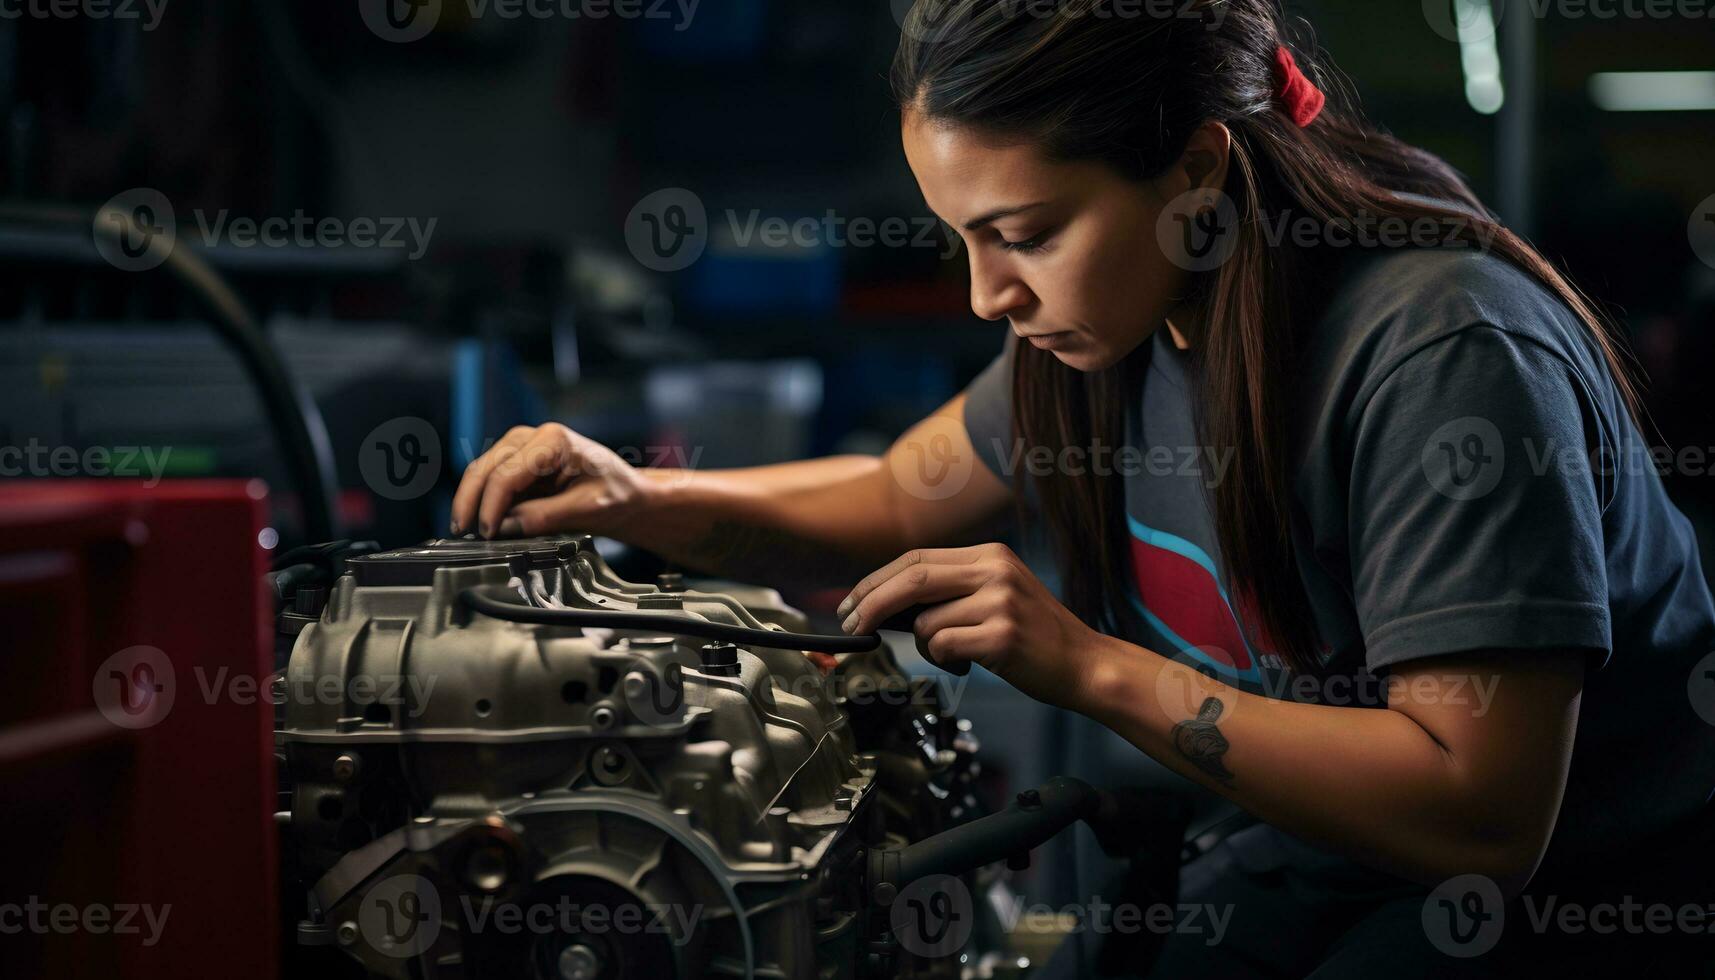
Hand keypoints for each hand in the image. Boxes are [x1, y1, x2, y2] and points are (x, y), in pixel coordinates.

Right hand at [450, 423, 656, 538]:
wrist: (628, 493)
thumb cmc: (617, 495)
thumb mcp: (588, 509)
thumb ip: (546, 516)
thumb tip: (506, 526)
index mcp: (554, 440)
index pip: (508, 473)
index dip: (492, 506)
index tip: (486, 533)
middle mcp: (533, 436)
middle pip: (486, 467)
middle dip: (470, 501)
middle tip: (462, 533)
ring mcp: (523, 446)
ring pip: (482, 470)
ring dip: (470, 500)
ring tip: (463, 530)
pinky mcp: (518, 462)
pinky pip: (491, 479)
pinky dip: (480, 499)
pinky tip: (477, 521)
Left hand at [835, 543, 1103, 707]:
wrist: (1085, 664)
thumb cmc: (1034, 637)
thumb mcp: (997, 594)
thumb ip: (951, 589)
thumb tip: (884, 603)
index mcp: (989, 554)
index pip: (916, 558)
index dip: (877, 580)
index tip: (852, 602)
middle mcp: (995, 570)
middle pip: (912, 579)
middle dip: (871, 603)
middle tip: (851, 625)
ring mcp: (1000, 602)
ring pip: (925, 622)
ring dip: (927, 645)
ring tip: (959, 653)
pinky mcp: (1001, 636)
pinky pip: (943, 646)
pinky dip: (945, 659)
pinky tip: (970, 662)